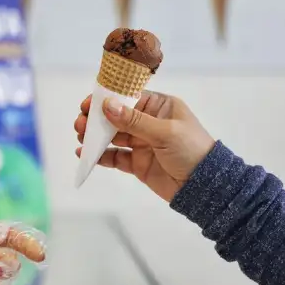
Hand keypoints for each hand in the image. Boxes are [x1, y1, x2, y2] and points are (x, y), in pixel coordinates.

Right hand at [74, 91, 214, 202]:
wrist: (204, 187)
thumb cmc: (192, 150)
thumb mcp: (165, 132)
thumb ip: (134, 121)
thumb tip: (107, 105)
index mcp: (160, 107)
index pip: (129, 98)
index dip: (108, 99)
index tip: (88, 103)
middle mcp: (149, 123)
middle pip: (117, 117)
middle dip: (97, 119)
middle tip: (80, 122)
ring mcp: (142, 144)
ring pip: (113, 136)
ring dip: (96, 136)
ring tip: (81, 136)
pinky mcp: (138, 164)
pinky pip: (115, 157)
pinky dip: (100, 155)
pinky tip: (85, 154)